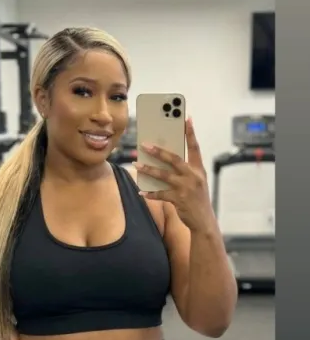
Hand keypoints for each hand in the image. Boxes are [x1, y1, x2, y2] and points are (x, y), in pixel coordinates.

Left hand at [134, 118, 215, 232]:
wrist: (203, 221)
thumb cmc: (197, 199)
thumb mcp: (196, 182)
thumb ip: (184, 171)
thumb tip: (164, 160)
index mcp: (199, 169)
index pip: (195, 147)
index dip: (190, 133)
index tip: (186, 118)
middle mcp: (193, 176)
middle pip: (174, 159)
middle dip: (158, 151)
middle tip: (144, 144)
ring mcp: (186, 188)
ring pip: (164, 175)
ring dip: (148, 169)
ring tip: (136, 164)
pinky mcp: (179, 200)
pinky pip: (161, 194)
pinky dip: (150, 193)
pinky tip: (141, 191)